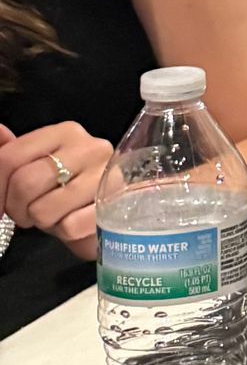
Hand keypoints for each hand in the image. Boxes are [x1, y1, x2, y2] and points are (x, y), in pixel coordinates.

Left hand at [0, 121, 113, 261]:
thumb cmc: (67, 191)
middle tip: (27, 213)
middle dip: (17, 207)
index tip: (1, 204)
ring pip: (44, 209)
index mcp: (65, 132)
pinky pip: (69, 226)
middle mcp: (89, 148)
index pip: (11, 157)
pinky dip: (64, 232)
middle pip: (25, 182)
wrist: (112, 215)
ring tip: (53, 217)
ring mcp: (106, 177)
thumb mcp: (35, 168)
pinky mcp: (116, 208)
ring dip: (42, 222)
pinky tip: (74, 223)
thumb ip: (11, 153)